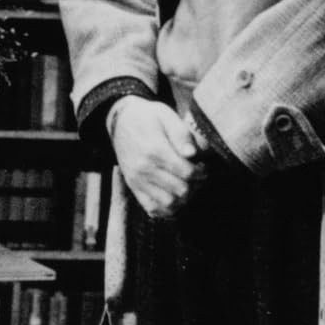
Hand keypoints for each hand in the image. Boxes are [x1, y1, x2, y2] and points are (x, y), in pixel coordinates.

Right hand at [108, 97, 204, 217]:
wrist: (120, 121)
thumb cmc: (148, 117)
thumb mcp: (166, 115)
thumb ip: (181, 133)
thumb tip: (192, 154)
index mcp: (155, 150)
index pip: (187, 173)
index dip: (201, 172)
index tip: (203, 166)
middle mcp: (144, 169)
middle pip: (180, 190)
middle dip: (196, 185)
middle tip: (199, 177)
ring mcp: (137, 180)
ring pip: (168, 203)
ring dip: (183, 199)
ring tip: (188, 186)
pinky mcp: (133, 187)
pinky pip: (152, 208)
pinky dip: (166, 209)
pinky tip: (174, 198)